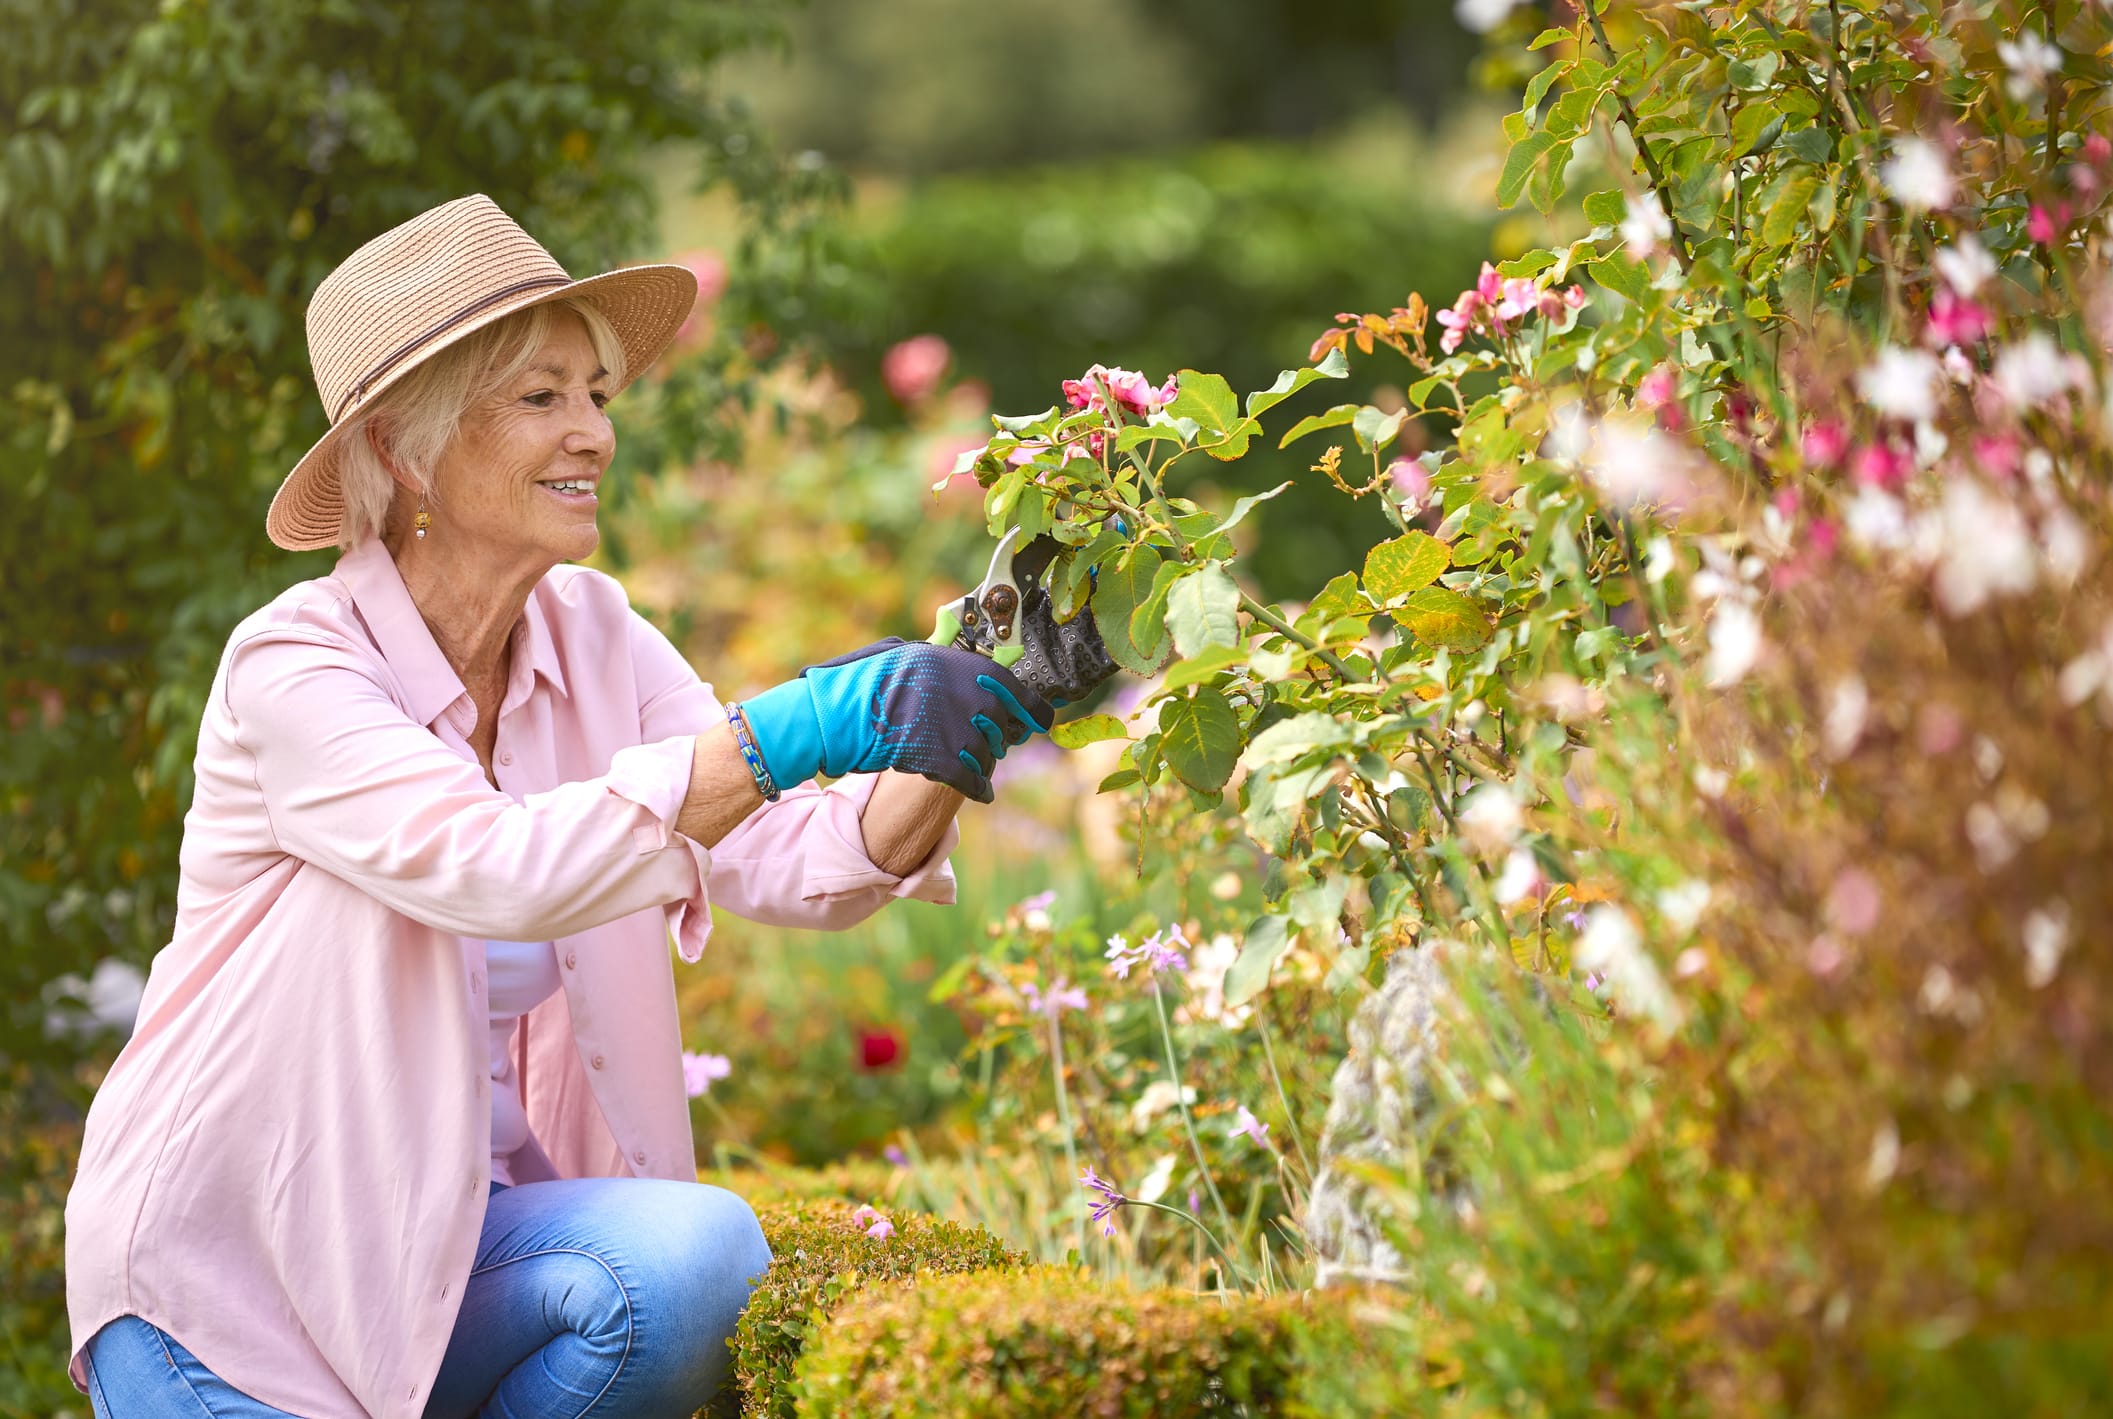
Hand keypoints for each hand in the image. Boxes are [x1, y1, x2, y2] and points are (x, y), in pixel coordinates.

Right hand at [737, 638, 1055, 802]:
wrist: (832, 716)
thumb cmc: (862, 682)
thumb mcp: (904, 656)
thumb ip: (942, 662)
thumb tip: (976, 671)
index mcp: (959, 664)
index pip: (1015, 689)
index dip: (1033, 708)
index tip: (1040, 720)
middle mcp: (965, 694)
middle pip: (1005, 724)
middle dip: (1002, 735)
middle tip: (997, 739)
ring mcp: (954, 728)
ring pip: (990, 753)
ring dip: (985, 760)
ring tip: (973, 762)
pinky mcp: (941, 761)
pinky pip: (974, 780)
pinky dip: (979, 788)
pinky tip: (981, 792)